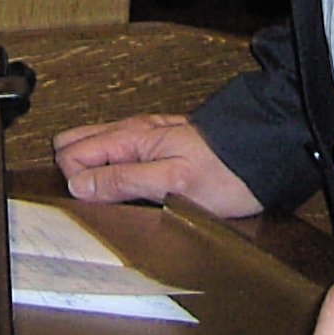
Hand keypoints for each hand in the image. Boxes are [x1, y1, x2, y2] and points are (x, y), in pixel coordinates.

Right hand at [50, 114, 263, 216]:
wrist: (262, 153)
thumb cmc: (225, 173)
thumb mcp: (171, 182)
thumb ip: (122, 180)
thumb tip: (78, 184)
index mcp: (130, 137)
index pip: (70, 152)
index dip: (74, 181)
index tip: (90, 202)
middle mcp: (133, 132)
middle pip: (76, 145)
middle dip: (75, 172)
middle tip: (96, 201)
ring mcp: (145, 137)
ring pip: (95, 149)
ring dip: (93, 173)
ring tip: (111, 200)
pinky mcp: (159, 146)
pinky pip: (117, 155)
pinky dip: (112, 172)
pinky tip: (127, 191)